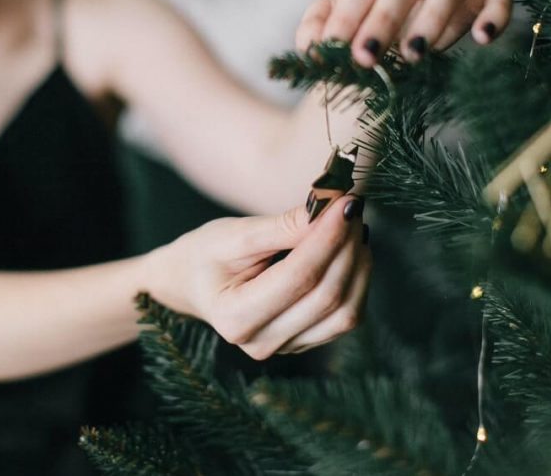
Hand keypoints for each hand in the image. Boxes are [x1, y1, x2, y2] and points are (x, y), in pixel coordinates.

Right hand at [145, 196, 370, 358]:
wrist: (191, 283)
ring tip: (353, 228)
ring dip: (359, 266)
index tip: (344, 202)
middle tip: (351, 208)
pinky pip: (345, 317)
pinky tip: (351, 252)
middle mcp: (261, 342)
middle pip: (326, 296)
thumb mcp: (234, 234)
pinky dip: (356, 282)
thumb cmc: (205, 255)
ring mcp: (286, 348)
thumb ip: (282, 226)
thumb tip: (329, 210)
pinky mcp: (305, 343)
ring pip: (345, 312)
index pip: (299, 278)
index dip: (328, 238)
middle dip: (347, 247)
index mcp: (235, 316)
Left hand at [296, 0, 512, 66]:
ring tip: (413, 55)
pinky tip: (481, 38)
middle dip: (384, 20)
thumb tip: (313, 47)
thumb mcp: (328, 17)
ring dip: (433, 19)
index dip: (350, 8)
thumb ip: (317, 28)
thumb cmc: (353, 12)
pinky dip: (495, 13)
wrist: (382, 23)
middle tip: (367, 58)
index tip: (335, 45)